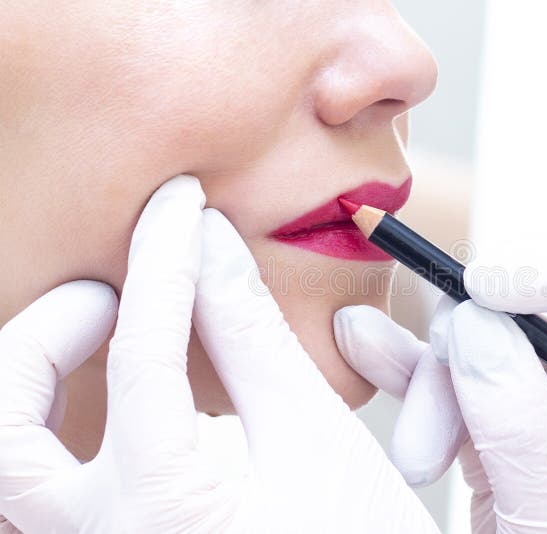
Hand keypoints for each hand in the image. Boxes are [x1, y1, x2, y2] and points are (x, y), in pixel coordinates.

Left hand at [0, 175, 439, 532]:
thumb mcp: (312, 435)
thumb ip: (251, 336)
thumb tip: (212, 244)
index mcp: (164, 514)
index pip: (140, 357)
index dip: (164, 261)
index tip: (181, 207)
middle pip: (9, 433)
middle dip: (46, 339)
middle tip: (110, 296)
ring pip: (10, 473)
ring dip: (35, 389)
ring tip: (103, 341)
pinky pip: (45, 497)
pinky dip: (59, 433)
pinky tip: (113, 401)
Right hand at [334, 241, 546, 532]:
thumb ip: (524, 431)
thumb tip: (476, 332)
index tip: (488, 288)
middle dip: (478, 328)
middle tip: (439, 374)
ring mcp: (546, 398)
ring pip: (483, 333)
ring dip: (432, 373)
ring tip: (415, 450)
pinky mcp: (493, 418)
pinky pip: (446, 370)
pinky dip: (403, 362)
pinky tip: (368, 348)